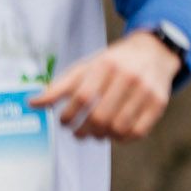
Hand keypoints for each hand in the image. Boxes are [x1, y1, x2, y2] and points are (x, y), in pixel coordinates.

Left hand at [27, 32, 179, 141]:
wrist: (153, 52)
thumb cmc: (111, 64)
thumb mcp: (85, 68)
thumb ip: (59, 87)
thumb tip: (32, 104)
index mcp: (106, 65)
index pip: (83, 96)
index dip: (69, 115)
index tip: (63, 123)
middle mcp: (128, 77)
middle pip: (101, 116)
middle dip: (84, 131)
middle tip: (77, 134)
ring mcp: (146, 90)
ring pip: (118, 127)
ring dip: (101, 137)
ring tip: (94, 134)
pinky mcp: (159, 103)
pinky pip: (137, 132)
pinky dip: (121, 138)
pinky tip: (113, 134)